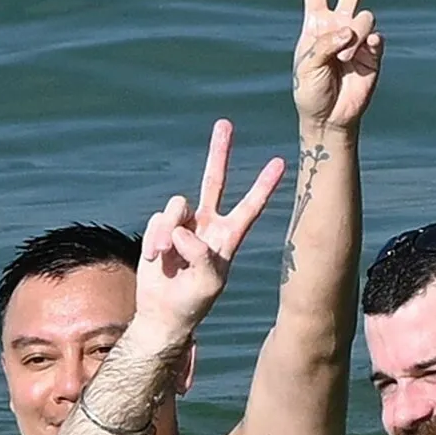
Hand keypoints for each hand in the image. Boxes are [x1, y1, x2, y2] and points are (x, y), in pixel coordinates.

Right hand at [134, 120, 284, 342]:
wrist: (164, 311)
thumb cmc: (195, 301)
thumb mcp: (209, 284)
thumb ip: (202, 257)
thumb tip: (182, 231)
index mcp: (230, 236)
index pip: (251, 206)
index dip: (264, 185)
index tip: (280, 163)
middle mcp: (208, 223)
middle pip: (215, 180)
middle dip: (220, 152)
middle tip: (225, 124)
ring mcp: (184, 223)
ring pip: (178, 204)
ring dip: (168, 231)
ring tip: (166, 258)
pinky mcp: (161, 227)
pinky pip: (158, 220)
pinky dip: (155, 239)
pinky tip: (156, 259)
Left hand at [293, 0, 383, 130]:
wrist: (329, 117)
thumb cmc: (310, 90)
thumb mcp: (307, 63)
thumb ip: (327, 42)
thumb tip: (354, 30)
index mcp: (316, 24)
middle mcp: (339, 26)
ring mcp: (359, 39)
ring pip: (364, 18)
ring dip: (354, 35)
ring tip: (345, 56)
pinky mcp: (374, 55)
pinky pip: (376, 39)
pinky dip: (369, 44)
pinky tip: (361, 54)